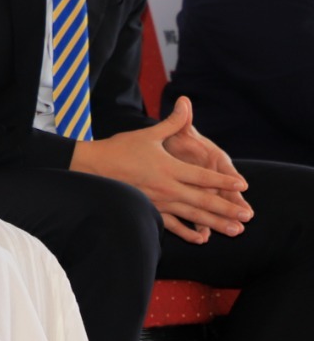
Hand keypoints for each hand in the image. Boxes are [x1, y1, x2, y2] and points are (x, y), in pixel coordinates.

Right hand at [71, 100, 251, 244]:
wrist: (92, 167)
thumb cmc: (120, 148)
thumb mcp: (148, 134)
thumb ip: (172, 122)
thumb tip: (186, 102)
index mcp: (169, 167)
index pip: (203, 177)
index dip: (224, 181)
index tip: (243, 185)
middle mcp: (167, 187)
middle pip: (203, 200)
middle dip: (228, 208)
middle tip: (248, 216)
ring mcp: (158, 202)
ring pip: (192, 215)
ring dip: (216, 223)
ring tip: (235, 230)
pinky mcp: (149, 210)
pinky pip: (172, 225)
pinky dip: (188, 232)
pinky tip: (202, 239)